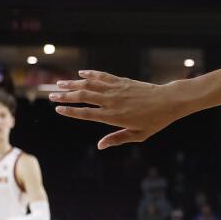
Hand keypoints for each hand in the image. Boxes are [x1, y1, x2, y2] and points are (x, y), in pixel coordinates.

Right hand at [50, 71, 185, 148]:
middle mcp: (112, 101)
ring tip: (59, 83)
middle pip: (83, 97)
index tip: (57, 109)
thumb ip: (117, 139)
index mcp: (114, 116)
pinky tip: (81, 73)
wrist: (169, 101)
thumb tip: (100, 146)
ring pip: (90, 84)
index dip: (70, 111)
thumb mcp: (138, 135)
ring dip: (73, 83)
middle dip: (65, 96)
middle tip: (51, 95)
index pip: (86, 113)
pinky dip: (91, 74)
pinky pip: (103, 76)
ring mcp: (117, 89)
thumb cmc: (155, 121)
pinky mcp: (122, 81)